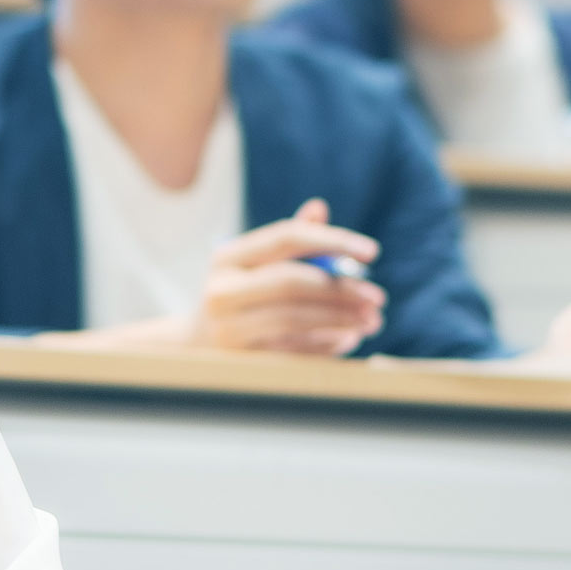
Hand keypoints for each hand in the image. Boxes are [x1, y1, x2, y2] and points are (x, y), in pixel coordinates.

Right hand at [188, 198, 386, 355]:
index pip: (285, 238)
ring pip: (295, 319)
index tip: (372, 252)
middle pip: (292, 282)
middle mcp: (221, 291)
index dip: (332, 240)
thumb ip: (288, 240)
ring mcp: (228, 329)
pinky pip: (293, 352)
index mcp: (226, 257)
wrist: (192, 348)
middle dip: (341, 289)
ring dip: (340, 319)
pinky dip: (326, 345)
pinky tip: (349, 339)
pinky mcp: (240, 361)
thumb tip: (318, 208)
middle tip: (377, 297)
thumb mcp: (252, 266)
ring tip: (372, 320)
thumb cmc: (236, 297)